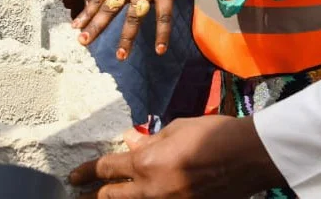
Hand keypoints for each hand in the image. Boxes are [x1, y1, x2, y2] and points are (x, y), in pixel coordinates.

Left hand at [69, 116, 285, 197]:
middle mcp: (151, 191)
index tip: (74, 177)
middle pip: (111, 198)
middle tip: (80, 195)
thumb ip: (151, 140)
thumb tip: (130, 142)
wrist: (247, 158)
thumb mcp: (177, 128)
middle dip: (94, 196)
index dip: (88, 172)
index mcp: (147, 164)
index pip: (107, 169)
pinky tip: (143, 195)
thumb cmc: (213, 134)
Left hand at [73, 0, 195, 57]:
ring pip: (133, 17)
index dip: (87, 12)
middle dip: (95, 27)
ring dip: (126, 38)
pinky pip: (162, 16)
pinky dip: (162, 34)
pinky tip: (160, 49)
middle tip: (83, 43)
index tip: (75, 26)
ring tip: (121, 55)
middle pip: (109, 8)